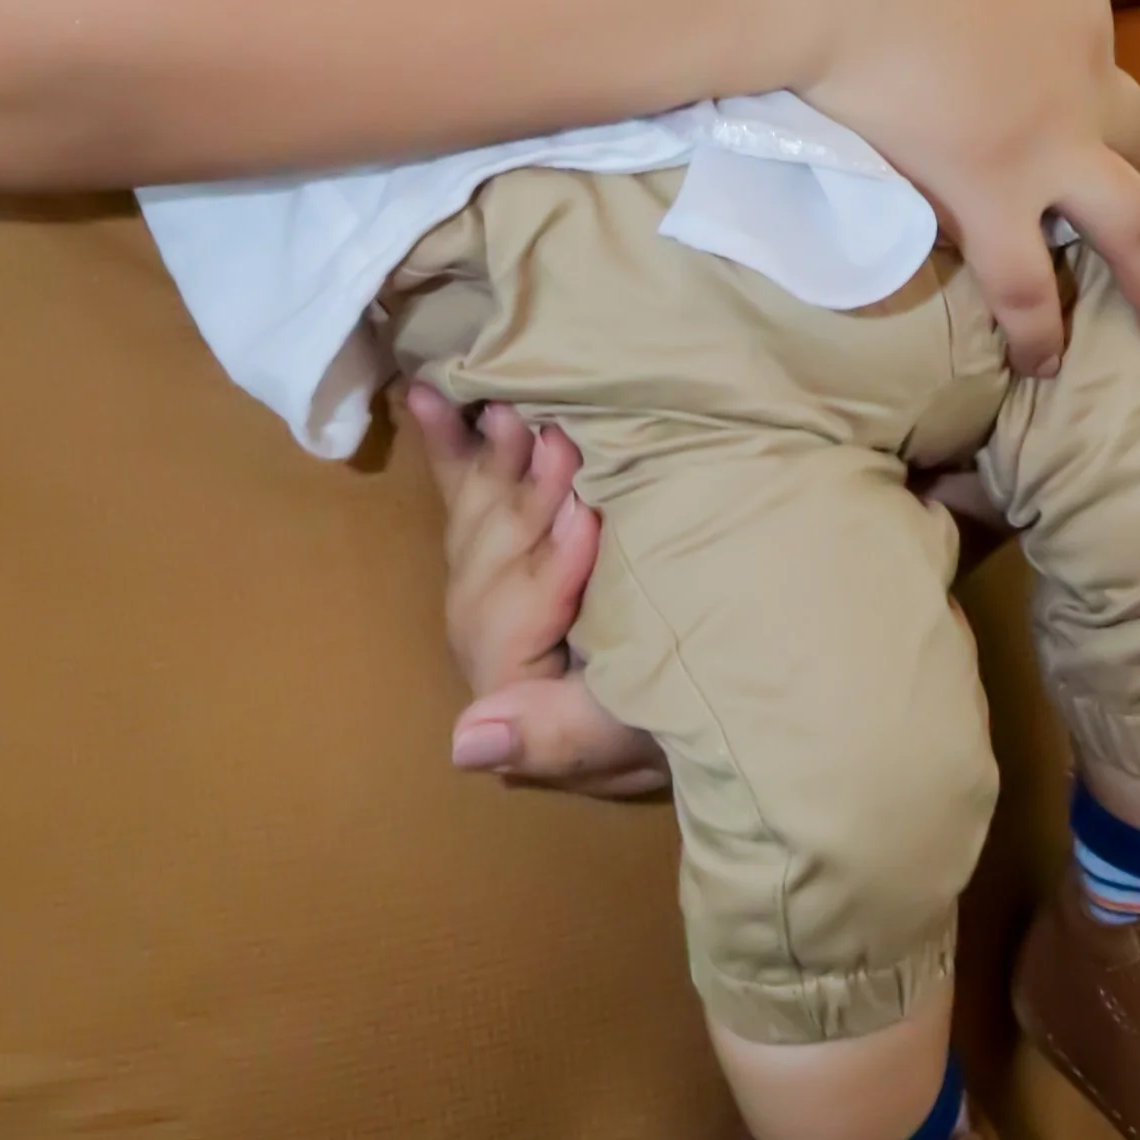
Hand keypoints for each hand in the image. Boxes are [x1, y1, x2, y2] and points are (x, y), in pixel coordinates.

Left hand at [398, 381, 668, 798]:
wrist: (713, 687)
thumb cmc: (683, 716)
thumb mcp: (632, 741)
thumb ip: (557, 738)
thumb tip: (462, 744)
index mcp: (512, 694)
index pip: (511, 629)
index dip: (550, 573)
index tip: (591, 520)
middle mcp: (484, 645)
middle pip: (485, 569)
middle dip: (522, 506)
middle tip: (558, 443)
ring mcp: (490, 593)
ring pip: (474, 526)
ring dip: (495, 467)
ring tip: (512, 411)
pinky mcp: (503, 549)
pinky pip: (466, 496)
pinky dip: (452, 447)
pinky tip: (426, 395)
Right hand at [794, 0, 1139, 379]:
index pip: (1076, 41)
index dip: (1052, 67)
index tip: (1010, 80)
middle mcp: (1081, 68)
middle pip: (1129, 126)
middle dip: (1125, 160)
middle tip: (1121, 199)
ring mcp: (1046, 139)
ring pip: (1134, 225)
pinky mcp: (989, 194)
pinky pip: (1028, 282)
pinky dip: (1041, 328)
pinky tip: (1043, 362)